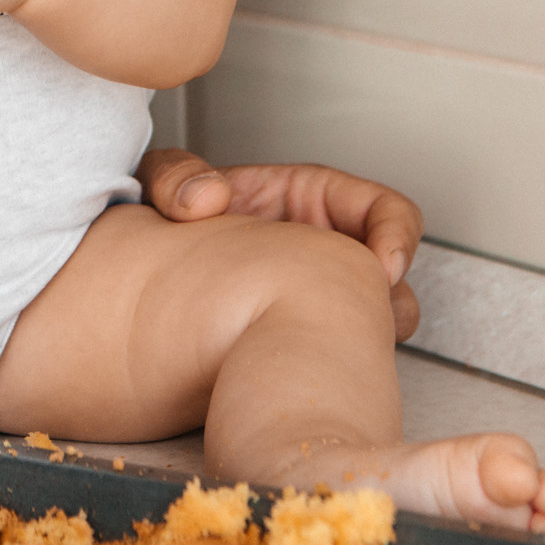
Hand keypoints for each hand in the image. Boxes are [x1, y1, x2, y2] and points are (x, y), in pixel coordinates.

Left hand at [139, 147, 425, 338]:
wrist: (148, 276)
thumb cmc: (168, 219)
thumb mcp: (163, 184)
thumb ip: (174, 178)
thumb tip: (204, 199)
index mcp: (309, 199)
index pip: (385, 209)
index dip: (396, 234)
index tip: (382, 268)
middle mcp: (324, 247)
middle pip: (394, 277)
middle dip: (388, 302)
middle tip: (368, 323)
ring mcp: (318, 293)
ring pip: (377, 322)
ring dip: (368, 337)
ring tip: (335, 348)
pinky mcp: (301, 335)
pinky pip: (339, 353)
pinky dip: (333, 362)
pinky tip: (299, 367)